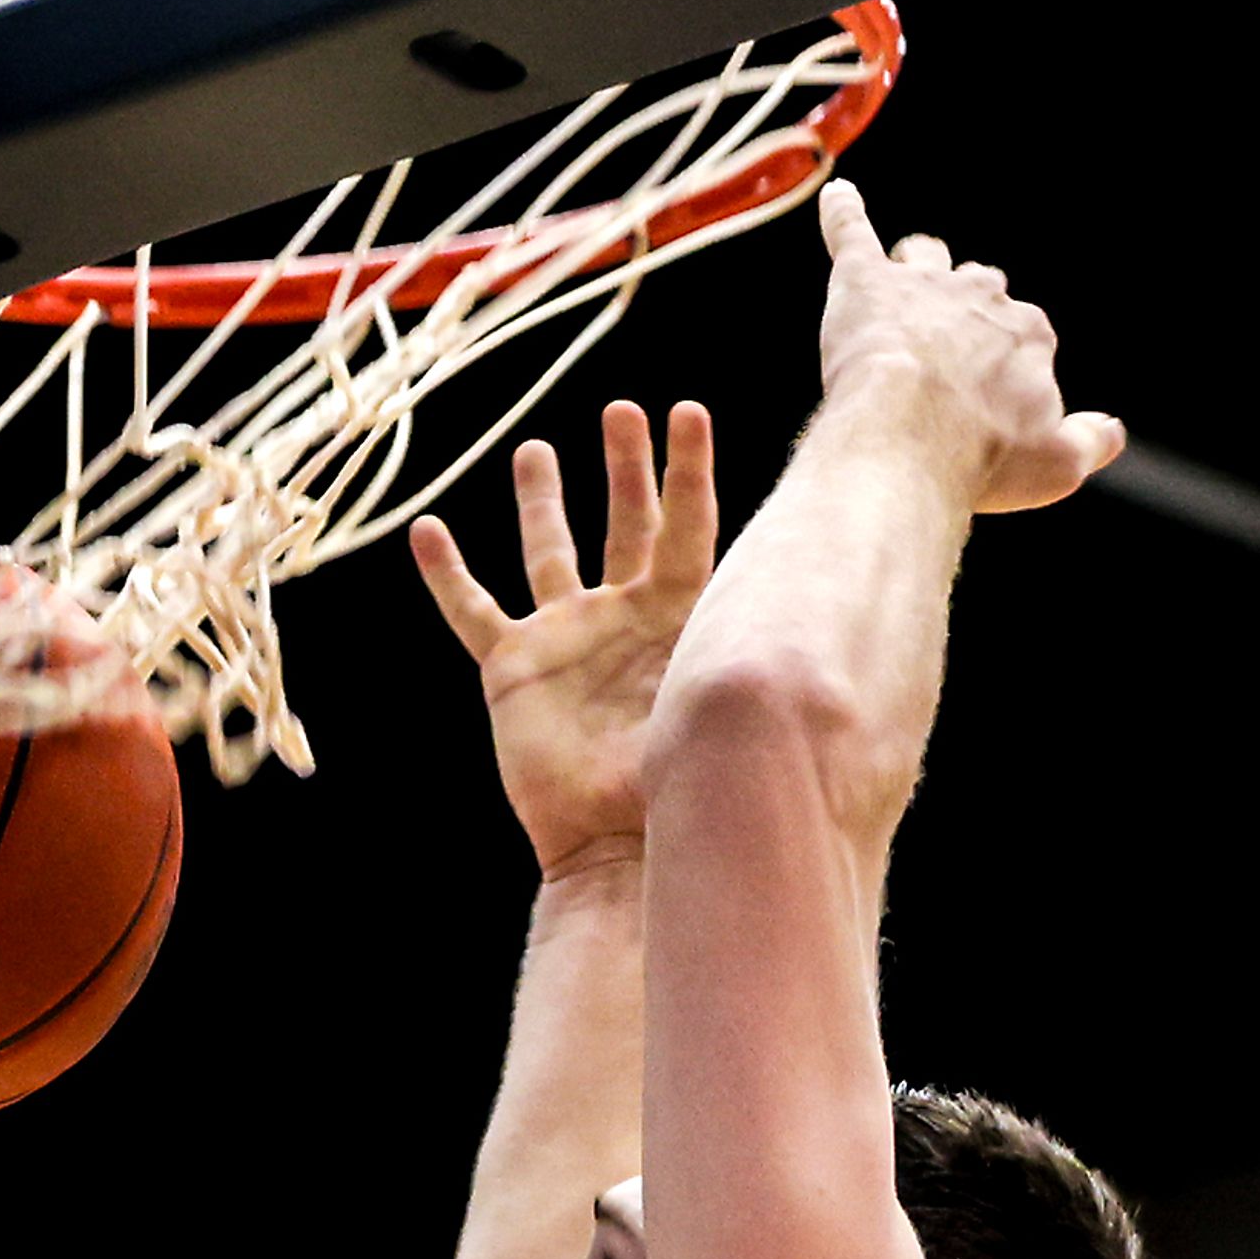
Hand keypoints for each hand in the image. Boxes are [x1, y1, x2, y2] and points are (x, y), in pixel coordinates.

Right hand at [412, 399, 718, 878]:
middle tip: (624, 411)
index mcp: (679, 616)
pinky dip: (447, 574)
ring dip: (542, 501)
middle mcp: (623, 616)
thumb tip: (832, 604)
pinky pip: (473, 612)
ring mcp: (567, 640)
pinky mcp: (514, 672)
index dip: (688, 468)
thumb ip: (743, 650)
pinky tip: (427, 532)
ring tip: (536, 449)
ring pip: (549, 552)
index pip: (688, 525)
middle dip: (624, 465)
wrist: (614, 847)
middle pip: (624, 522)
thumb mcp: (716, 703)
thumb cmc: (676, 784)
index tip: (690, 411)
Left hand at [814, 180, 1123, 513]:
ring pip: (925, 257)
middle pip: (979, 288)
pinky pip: (852, 231)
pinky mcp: (866, 281)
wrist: (911, 437)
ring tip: (903, 274)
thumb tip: (1110, 431)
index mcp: (1028, 336)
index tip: (989, 397)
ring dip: (917, 263)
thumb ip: (1088, 444)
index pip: (1024, 335)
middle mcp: (981, 299)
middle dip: (966, 308)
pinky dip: (842, 213)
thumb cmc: (983, 456)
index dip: (1004, 364)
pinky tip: (836, 196)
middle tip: (944, 343)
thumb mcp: (1056, 466)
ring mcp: (922, 286)